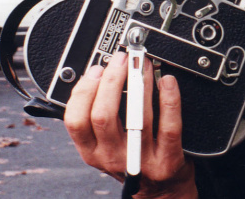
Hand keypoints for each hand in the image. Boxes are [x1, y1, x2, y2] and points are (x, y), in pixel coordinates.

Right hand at [64, 51, 197, 198]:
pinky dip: (169, 99)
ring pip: (137, 116)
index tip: (95, 69)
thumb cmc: (132, 159)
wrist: (161, 191)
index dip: (84, 90)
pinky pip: (169, 126)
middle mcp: (112, 157)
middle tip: (122, 60)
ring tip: (144, 64)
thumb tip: (96, 75)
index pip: (75, 120)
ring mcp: (140, 159)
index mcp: (91, 152)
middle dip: (111, 80)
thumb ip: (96, 118)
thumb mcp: (104, 146)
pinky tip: (168, 82)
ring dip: (141, 83)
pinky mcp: (167, 160)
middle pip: (103, 115)